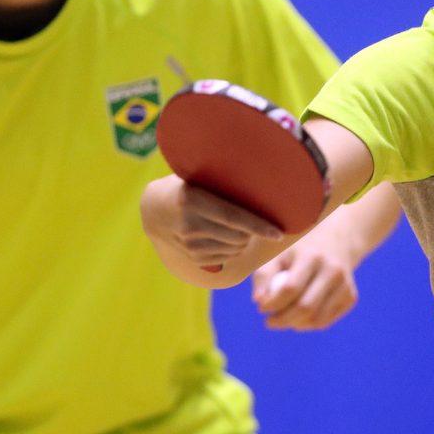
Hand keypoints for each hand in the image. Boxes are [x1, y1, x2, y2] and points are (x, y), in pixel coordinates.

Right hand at [139, 174, 281, 269]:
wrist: (154, 208)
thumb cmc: (186, 184)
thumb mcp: (198, 175)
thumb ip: (222, 179)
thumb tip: (263, 177)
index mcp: (192, 199)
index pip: (233, 217)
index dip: (258, 226)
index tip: (279, 233)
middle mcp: (189, 224)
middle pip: (238, 236)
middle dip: (255, 232)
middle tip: (262, 222)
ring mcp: (189, 244)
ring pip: (235, 248)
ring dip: (246, 240)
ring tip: (244, 227)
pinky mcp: (193, 257)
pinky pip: (227, 257)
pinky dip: (236, 249)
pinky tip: (232, 237)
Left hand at [252, 242, 359, 331]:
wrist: (336, 243)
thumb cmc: (299, 252)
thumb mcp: (279, 256)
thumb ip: (264, 276)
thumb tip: (258, 301)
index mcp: (312, 256)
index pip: (290, 288)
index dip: (273, 303)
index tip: (261, 308)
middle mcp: (332, 270)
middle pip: (305, 307)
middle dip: (282, 320)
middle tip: (270, 321)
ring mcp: (345, 285)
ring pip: (316, 319)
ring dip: (294, 325)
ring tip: (283, 318)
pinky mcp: (350, 297)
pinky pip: (325, 322)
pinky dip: (308, 325)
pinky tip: (299, 317)